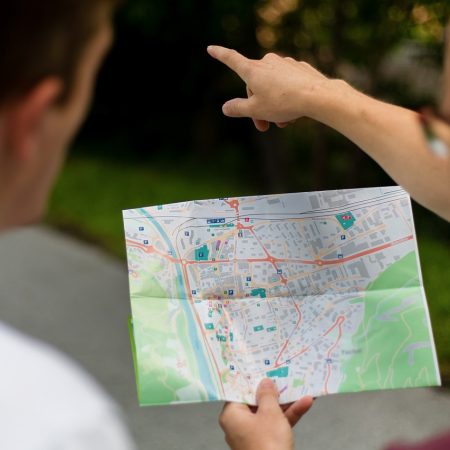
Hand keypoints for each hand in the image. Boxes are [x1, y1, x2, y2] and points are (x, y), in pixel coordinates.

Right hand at [207, 45, 328, 130]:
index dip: (220, 55)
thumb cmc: (283, 103)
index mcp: (252, 70)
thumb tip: (225, 108)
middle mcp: (267, 62)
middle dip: (257, 107)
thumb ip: (238, 108)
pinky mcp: (299, 68)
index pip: (231, 60)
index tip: (210, 48)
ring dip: (273, 106)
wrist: (317, 96)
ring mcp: (285, 63)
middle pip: (255, 86)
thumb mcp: (256, 110)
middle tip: (264, 127)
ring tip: (283, 123)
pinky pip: (287, 84)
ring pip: (273, 87)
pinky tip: (295, 111)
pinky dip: (287, 98)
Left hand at [219, 378, 313, 449]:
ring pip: (269, 413)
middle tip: (281, 374)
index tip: (260, 367)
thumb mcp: (270, 412)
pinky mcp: (267, 443)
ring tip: (300, 386)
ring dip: (286, 402)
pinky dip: (289, 415)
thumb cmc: (268, 442)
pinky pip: (277, 425)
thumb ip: (267, 394)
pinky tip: (306, 403)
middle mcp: (239, 425)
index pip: (239, 392)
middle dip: (273, 390)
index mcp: (232, 415)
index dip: (251, 380)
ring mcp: (253, 435)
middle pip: (256, 402)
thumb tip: (264, 382)